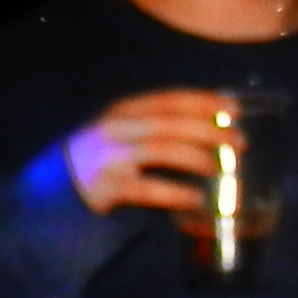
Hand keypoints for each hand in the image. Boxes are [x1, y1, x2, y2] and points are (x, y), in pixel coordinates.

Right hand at [71, 90, 251, 217]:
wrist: (58, 189)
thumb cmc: (105, 159)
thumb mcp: (127, 133)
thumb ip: (161, 129)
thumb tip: (216, 131)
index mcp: (125, 110)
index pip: (170, 99)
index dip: (204, 102)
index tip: (234, 109)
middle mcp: (117, 127)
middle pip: (170, 122)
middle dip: (209, 130)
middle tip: (239, 142)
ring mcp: (110, 156)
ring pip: (161, 149)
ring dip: (196, 157)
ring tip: (219, 168)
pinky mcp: (107, 187)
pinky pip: (148, 188)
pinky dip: (176, 193)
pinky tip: (196, 198)